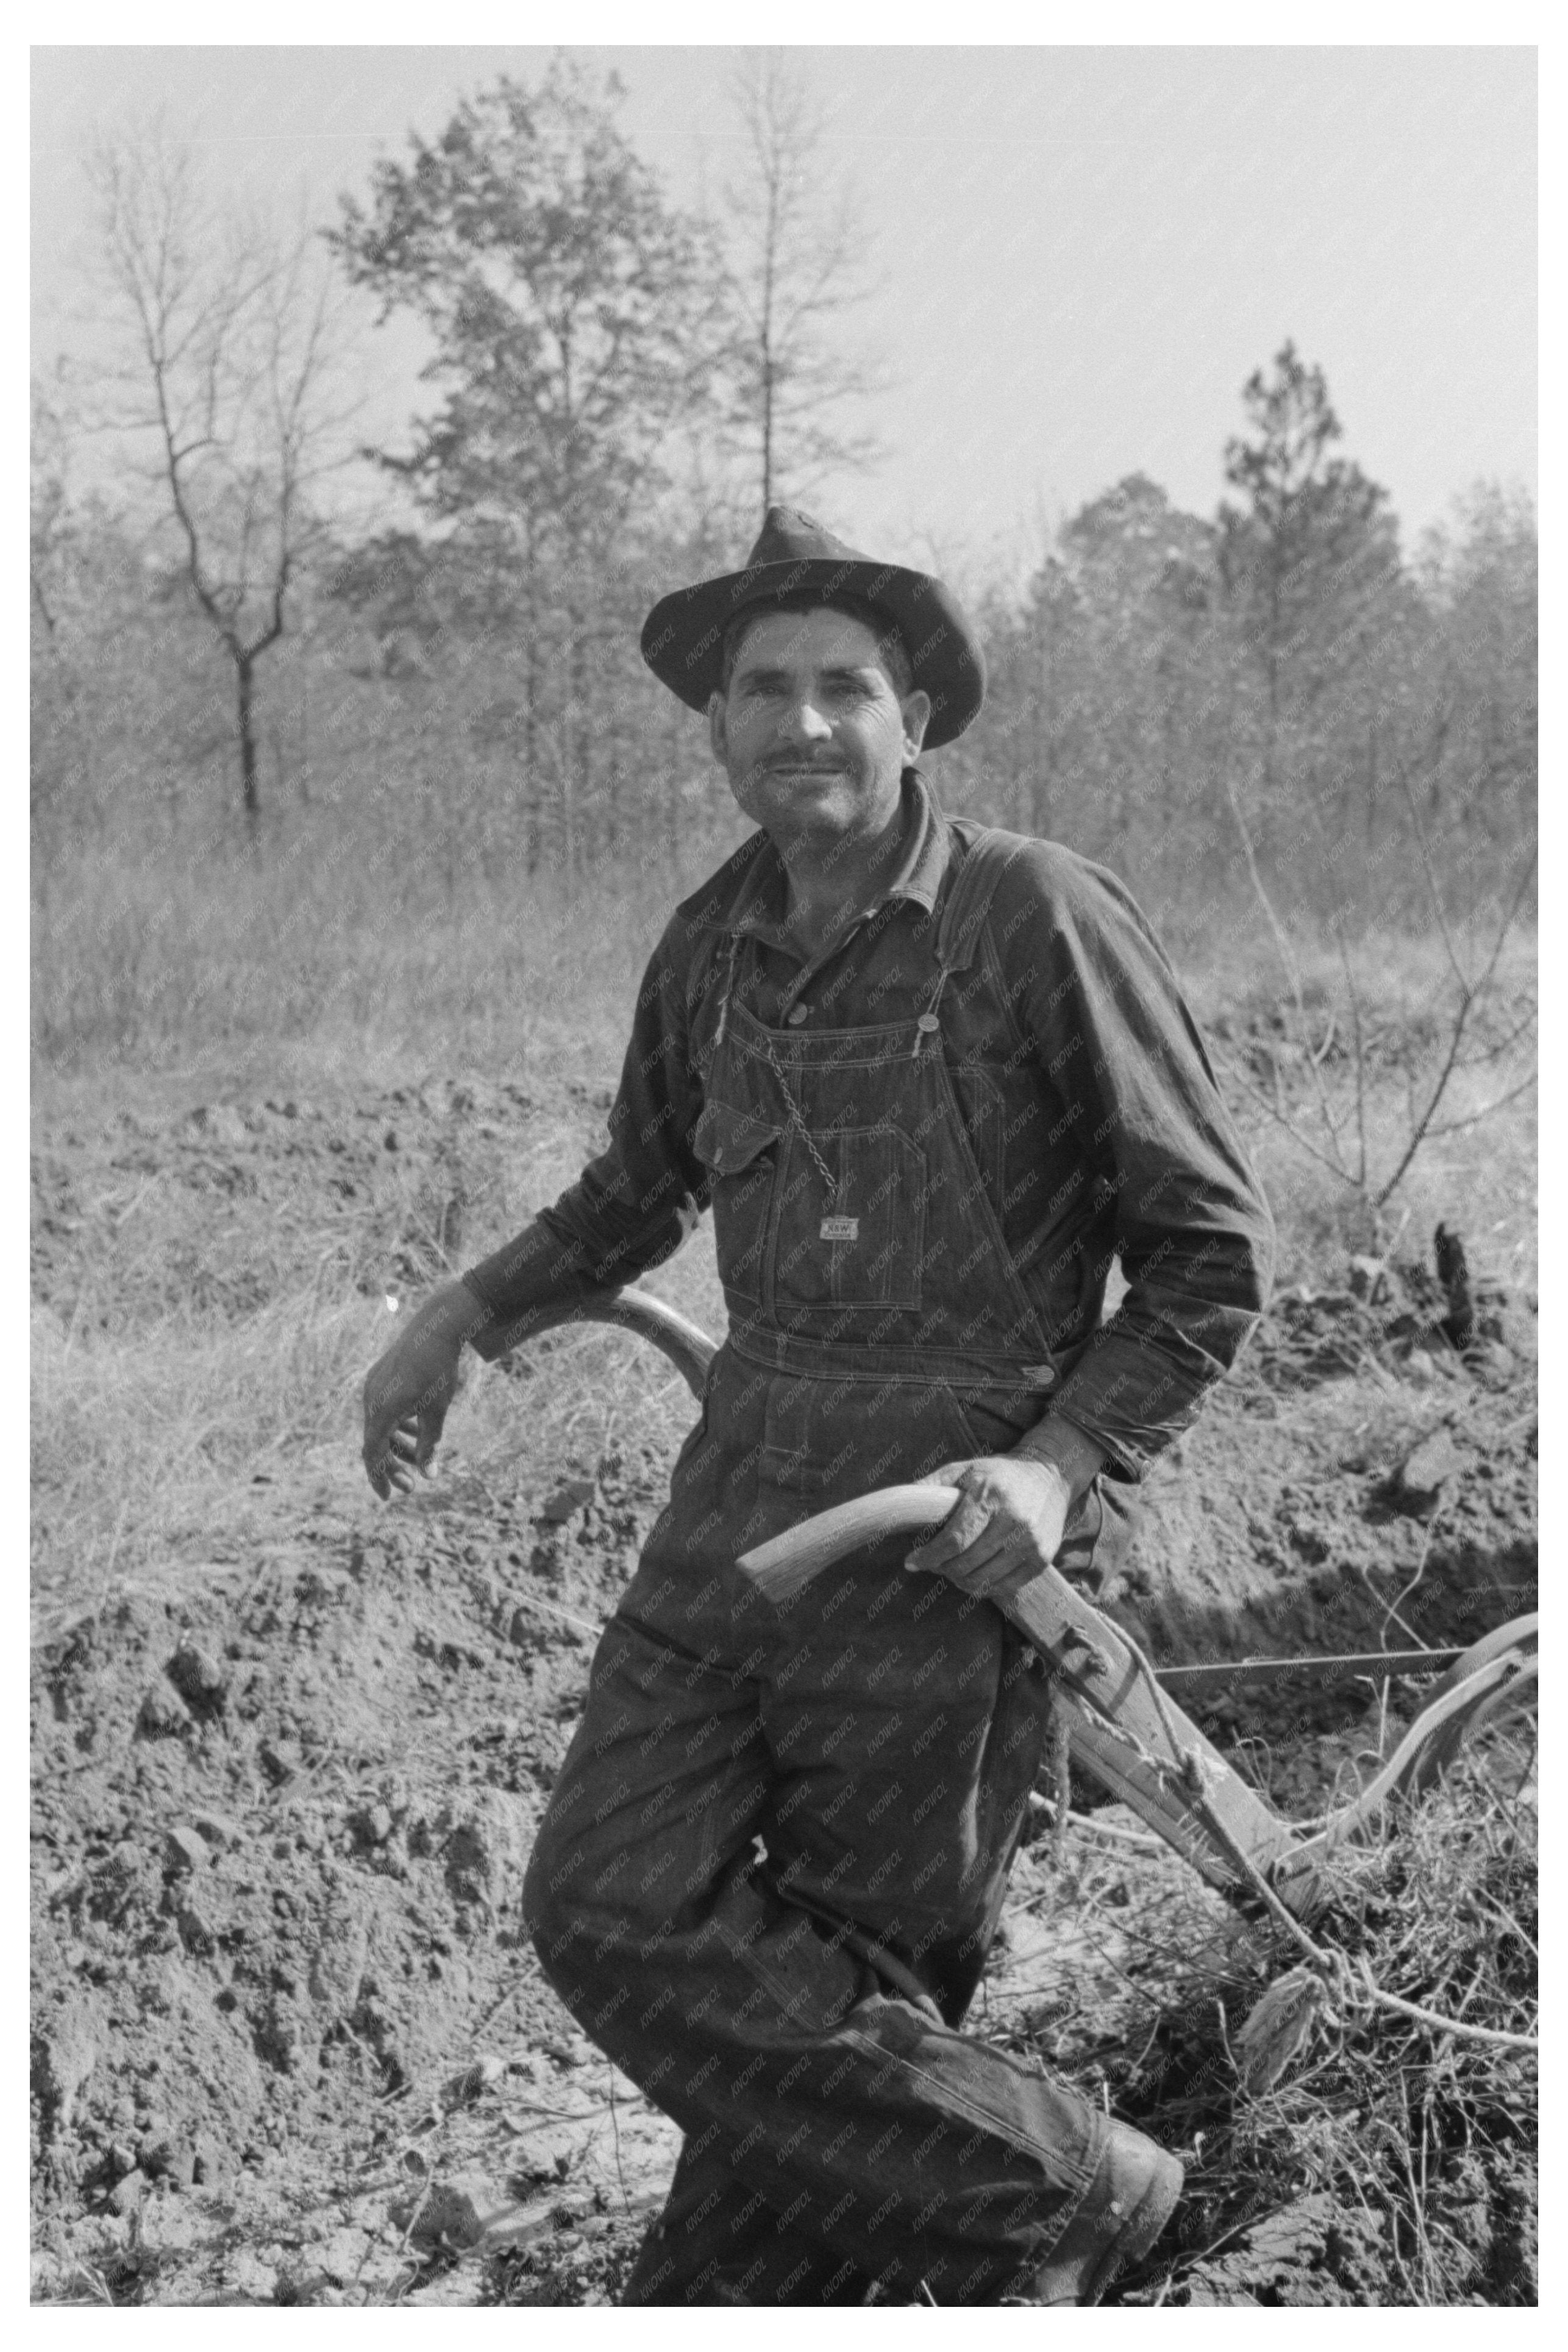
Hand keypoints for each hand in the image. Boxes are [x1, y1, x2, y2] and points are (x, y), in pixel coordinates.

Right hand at [361, 1280, 486, 1500]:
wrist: (436, 1327)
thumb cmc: (440, 1371)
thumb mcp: (437, 1412)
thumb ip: (429, 1444)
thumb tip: (427, 1475)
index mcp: (382, 1410)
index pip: (372, 1454)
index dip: (379, 1478)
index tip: (389, 1497)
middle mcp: (371, 1399)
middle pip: (374, 1443)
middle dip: (391, 1466)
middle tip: (411, 1486)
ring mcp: (372, 1387)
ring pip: (378, 1426)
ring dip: (395, 1445)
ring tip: (416, 1456)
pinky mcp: (379, 1378)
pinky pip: (381, 1410)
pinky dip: (395, 1425)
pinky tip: (413, 1429)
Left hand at [905, 1454, 1076, 1601]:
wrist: (1051, 1475)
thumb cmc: (999, 1474)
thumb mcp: (965, 1469)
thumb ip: (933, 1485)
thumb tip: (899, 1504)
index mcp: (990, 1495)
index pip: (954, 1540)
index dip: (929, 1556)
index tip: (912, 1561)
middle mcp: (1014, 1520)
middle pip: (966, 1564)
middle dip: (941, 1568)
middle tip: (932, 1563)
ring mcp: (1031, 1543)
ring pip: (983, 1580)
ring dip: (960, 1580)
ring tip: (951, 1569)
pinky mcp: (1042, 1559)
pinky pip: (1005, 1587)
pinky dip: (983, 1587)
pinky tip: (973, 1576)